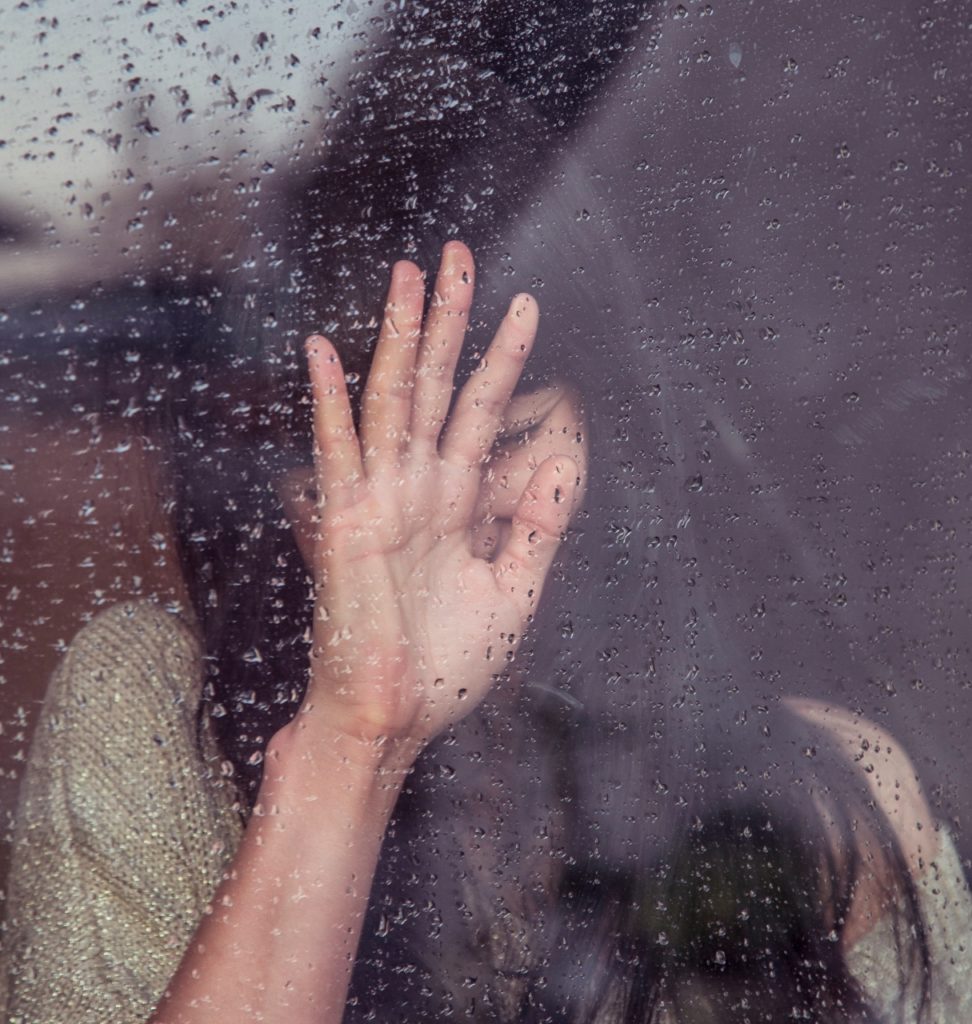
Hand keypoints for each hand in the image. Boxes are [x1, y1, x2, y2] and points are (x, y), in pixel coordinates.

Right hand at [282, 242, 580, 755]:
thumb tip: (563, 461)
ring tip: (410, 275)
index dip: (502, 360)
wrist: (394, 722)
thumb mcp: (511, 592)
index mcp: (454, 505)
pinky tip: (325, 350)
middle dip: (449, 322)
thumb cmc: (444, 669)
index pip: (480, 413)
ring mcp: (379, 502)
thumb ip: (537, 527)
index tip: (525, 307)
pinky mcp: (345, 525)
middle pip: (434, 387)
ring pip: (391, 402)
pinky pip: (338, 453)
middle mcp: (416, 490)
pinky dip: (329, 402)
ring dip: (399, 338)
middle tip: (459, 256)